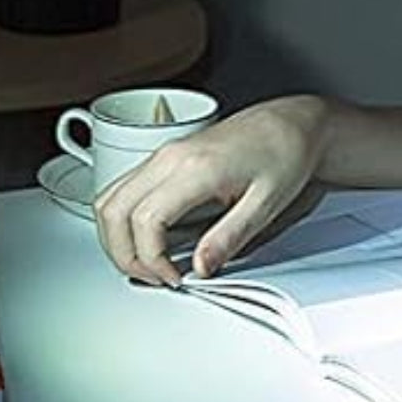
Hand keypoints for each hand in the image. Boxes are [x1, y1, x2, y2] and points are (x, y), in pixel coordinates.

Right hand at [93, 96, 327, 285]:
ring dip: (117, 238)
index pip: (146, 220)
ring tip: (148, 263)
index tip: (174, 278)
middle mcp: (171, 156)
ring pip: (110, 198)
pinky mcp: (165, 156)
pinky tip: (149, 238)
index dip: (151, 260)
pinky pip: (124, 188)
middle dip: (124, 254)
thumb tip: (201, 266)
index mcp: (196, 167)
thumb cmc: (284, 154)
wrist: (291, 124)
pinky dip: (123, 219)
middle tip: (154, 278)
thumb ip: (229, 237)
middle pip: (114, 210)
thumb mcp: (266, 204)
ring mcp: (164, 154)